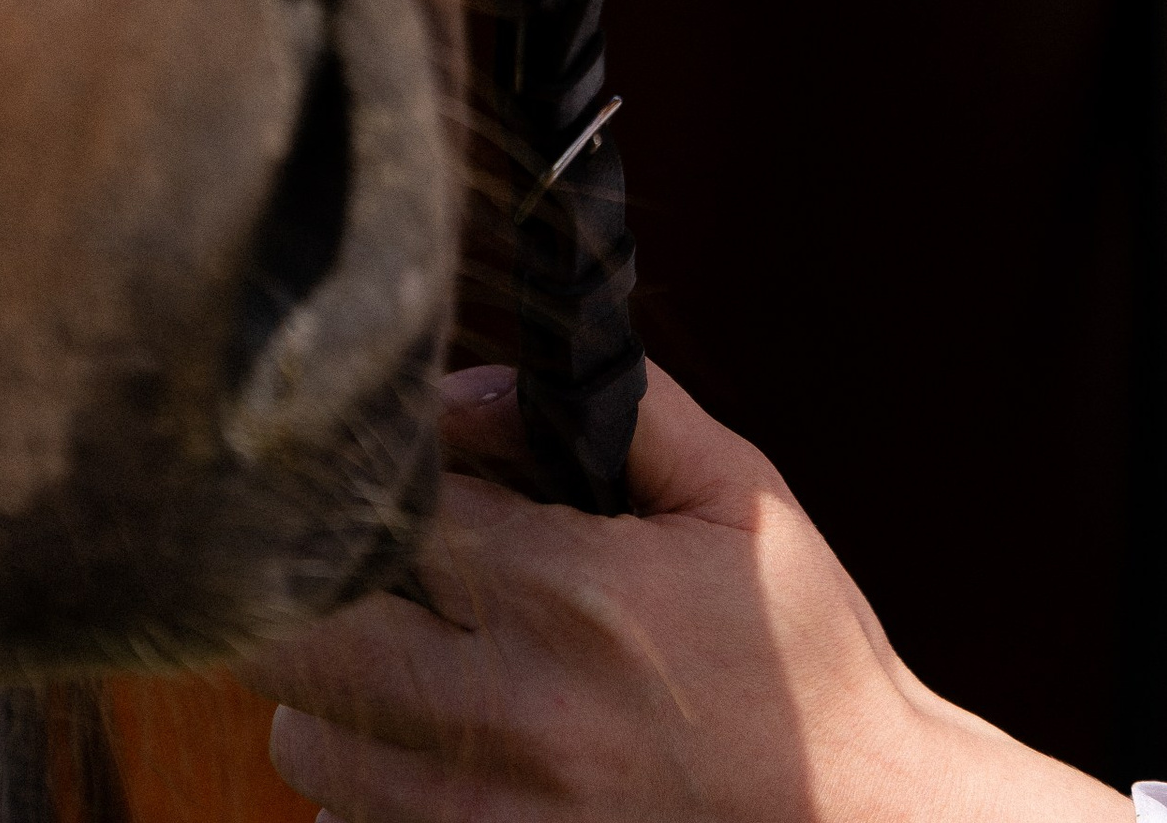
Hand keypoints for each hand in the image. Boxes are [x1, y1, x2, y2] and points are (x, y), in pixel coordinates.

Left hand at [250, 364, 1125, 822]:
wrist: (859, 822)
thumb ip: (627, 408)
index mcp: (575, 592)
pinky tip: (445, 743)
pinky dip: (369, 780)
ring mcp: (488, 815)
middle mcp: (514, 710)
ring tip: (413, 654)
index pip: (394, 510)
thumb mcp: (740, 494)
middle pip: (310, 635)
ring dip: (337, 687)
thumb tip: (485, 387)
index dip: (393, 474)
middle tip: (374, 559)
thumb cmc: (800, 650)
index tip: (421, 469)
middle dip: (323, 581)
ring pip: (308, 741)